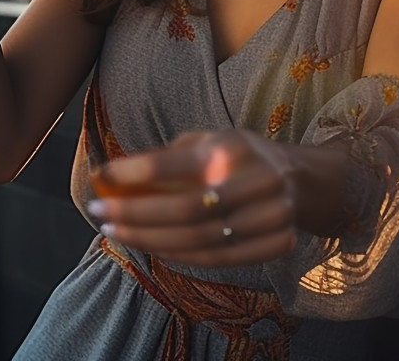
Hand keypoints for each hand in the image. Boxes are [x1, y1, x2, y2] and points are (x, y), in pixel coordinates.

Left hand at [87, 130, 297, 266]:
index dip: (133, 172)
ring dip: (150, 240)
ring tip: (117, 232)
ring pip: (198, 241)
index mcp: (233, 147)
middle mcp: (254, 181)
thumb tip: (116, 173)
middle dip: (134, 215)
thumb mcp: (210, 139)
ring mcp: (269, 217)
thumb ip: (169, 155)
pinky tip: (152, 246)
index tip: (101, 176)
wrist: (299, 179)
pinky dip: (179, 255)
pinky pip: (217, 259)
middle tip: (100, 214)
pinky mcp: (275, 243)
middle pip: (184, 210)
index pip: (175, 163)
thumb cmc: (240, 155)